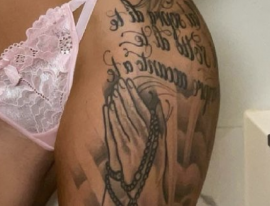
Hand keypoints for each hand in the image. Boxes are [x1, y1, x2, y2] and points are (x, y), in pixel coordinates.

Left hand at [102, 79, 166, 199]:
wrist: (147, 187)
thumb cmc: (156, 161)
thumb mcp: (163, 139)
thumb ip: (160, 118)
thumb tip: (156, 99)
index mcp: (153, 132)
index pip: (141, 108)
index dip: (133, 94)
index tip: (128, 81)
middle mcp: (142, 136)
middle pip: (130, 111)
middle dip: (123, 95)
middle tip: (117, 81)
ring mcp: (130, 145)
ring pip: (121, 119)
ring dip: (116, 103)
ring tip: (112, 90)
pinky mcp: (120, 154)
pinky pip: (114, 132)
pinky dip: (110, 118)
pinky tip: (106, 108)